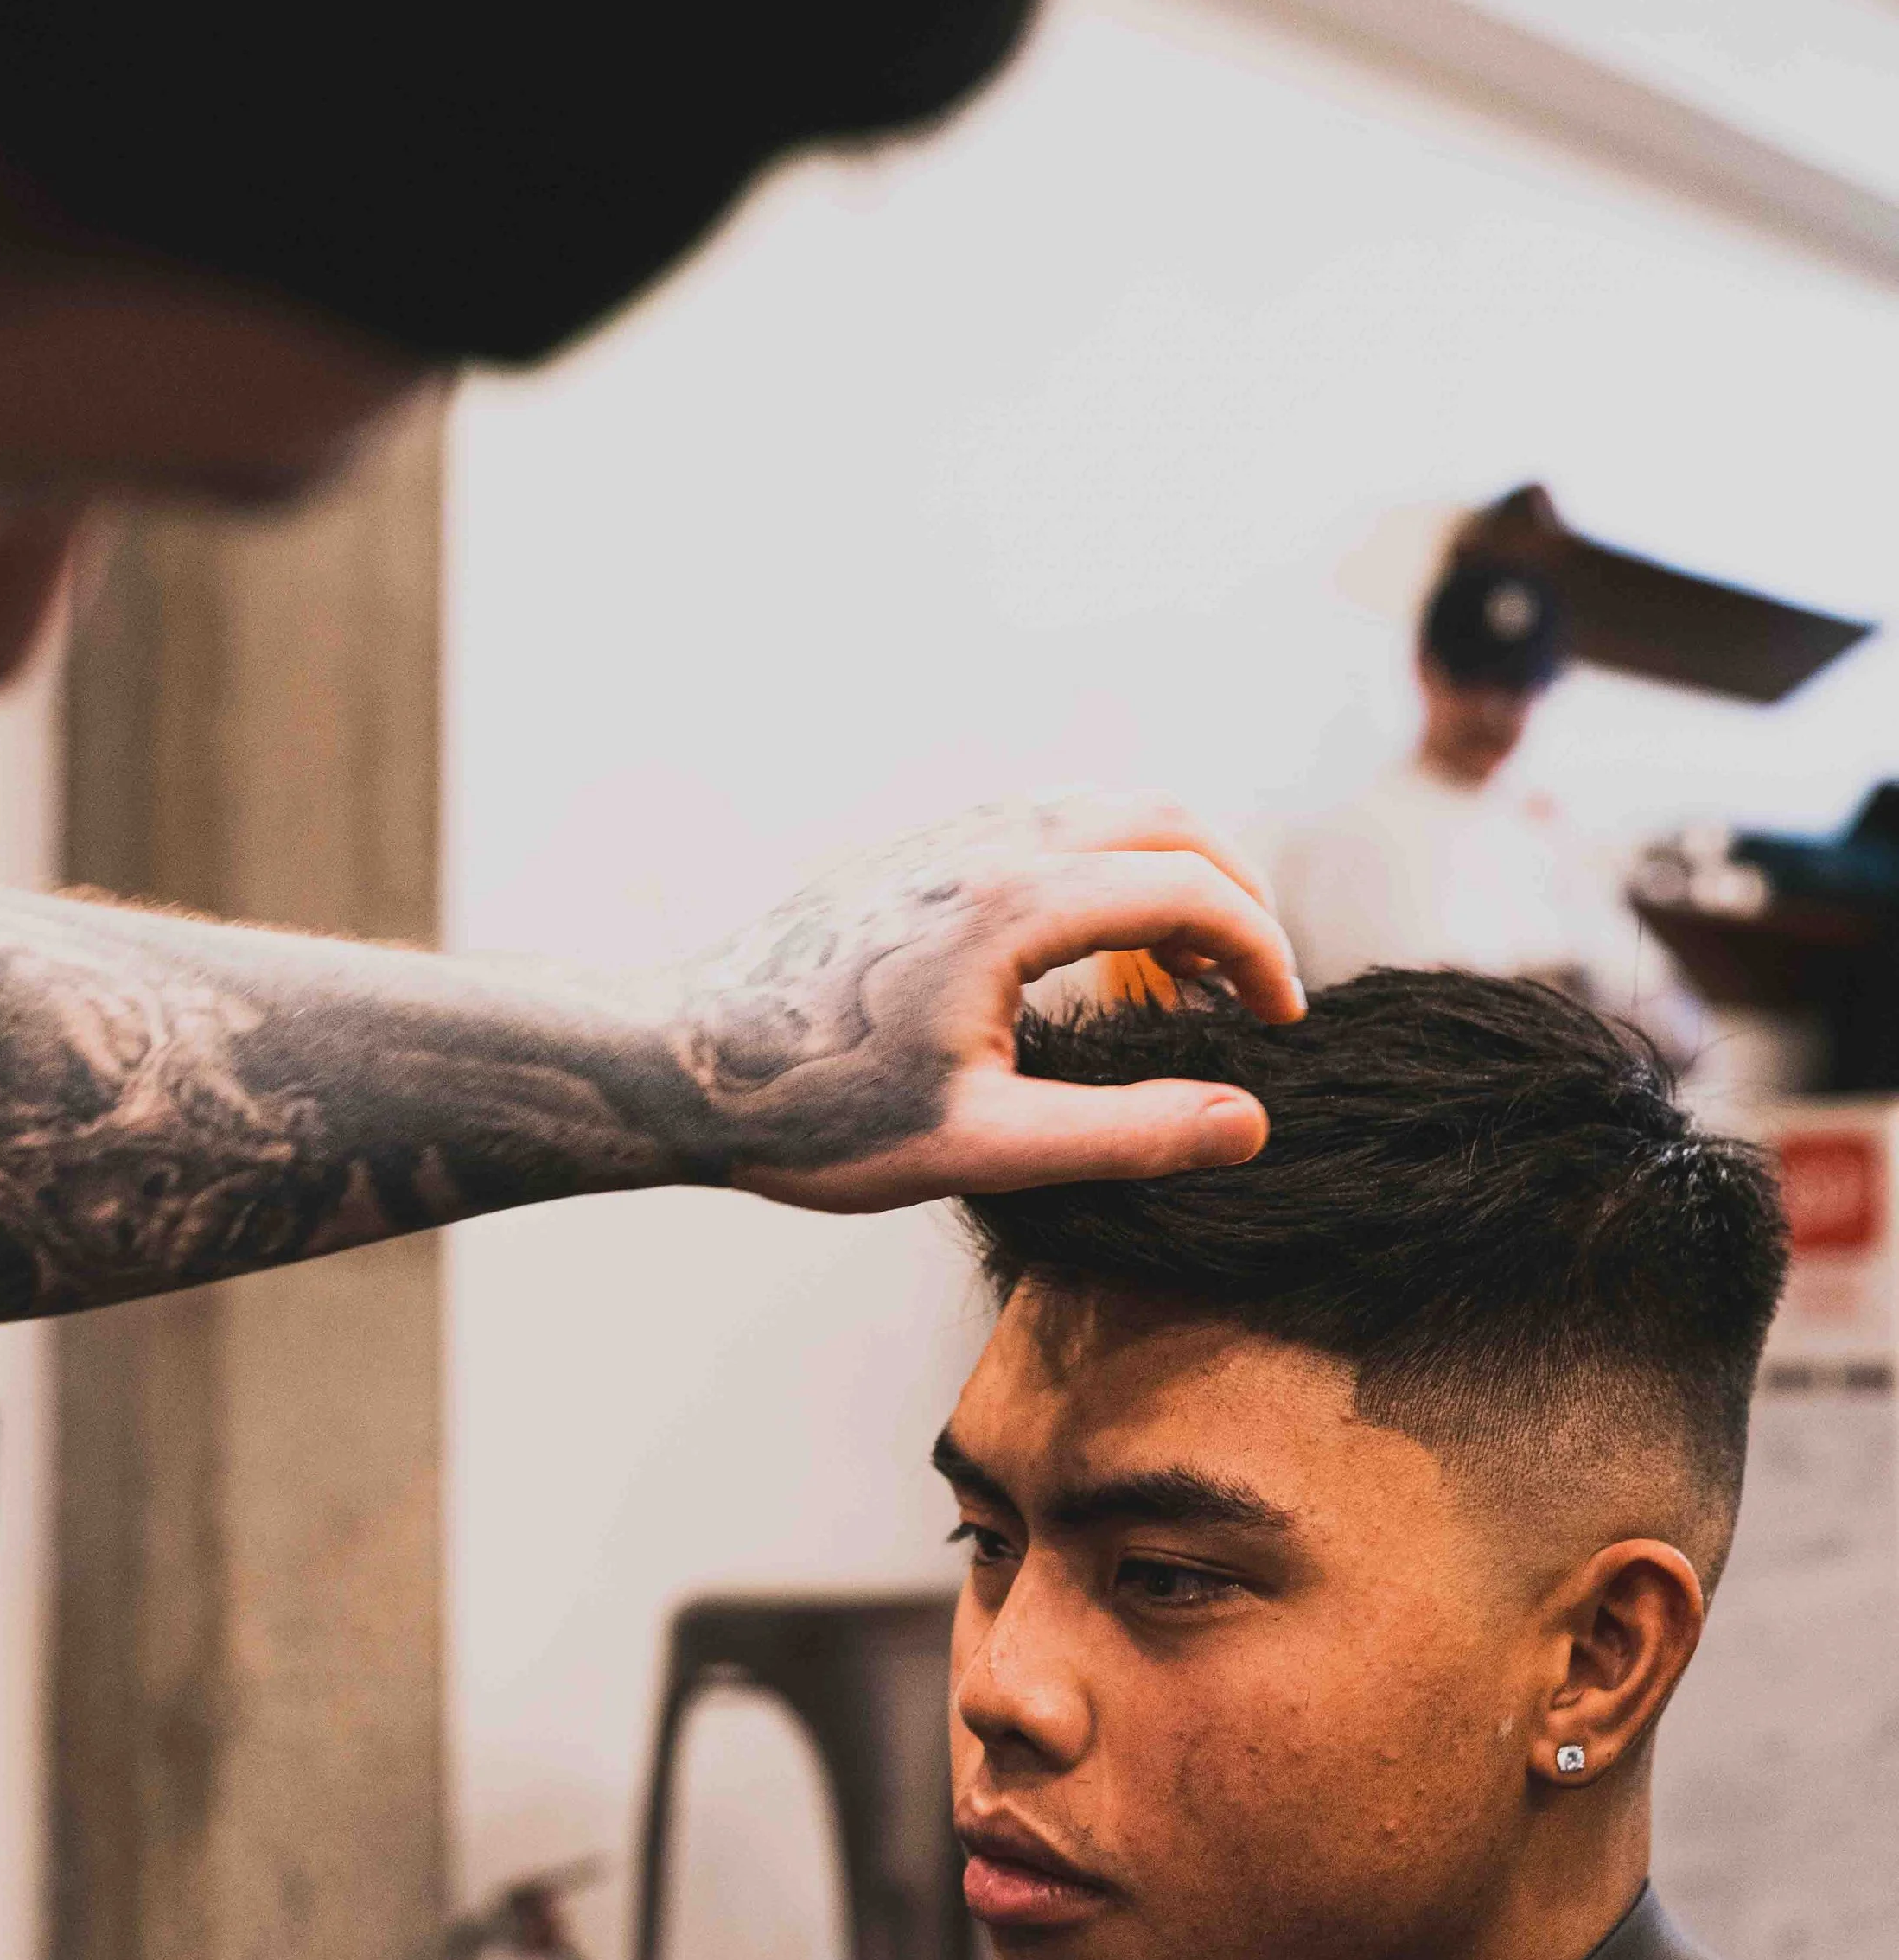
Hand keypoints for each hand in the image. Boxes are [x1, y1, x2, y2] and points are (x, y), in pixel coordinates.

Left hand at [669, 794, 1303, 1212]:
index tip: (1282, 1025)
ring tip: (1186, 976)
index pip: (1189, 889)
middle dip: (1232, 893)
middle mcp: (986, 845)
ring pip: (1103, 812)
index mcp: (1013, 904)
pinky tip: (1095, 955)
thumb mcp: (981, 1147)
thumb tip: (1248, 1123)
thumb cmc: (814, 1113)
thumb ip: (1126, 1134)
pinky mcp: (916, 855)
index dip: (1260, 953)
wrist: (677, 1064)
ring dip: (1169, 874)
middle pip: (1162, 820)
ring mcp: (946, 839)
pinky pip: (1047, 826)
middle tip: (1257, 986)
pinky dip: (1107, 869)